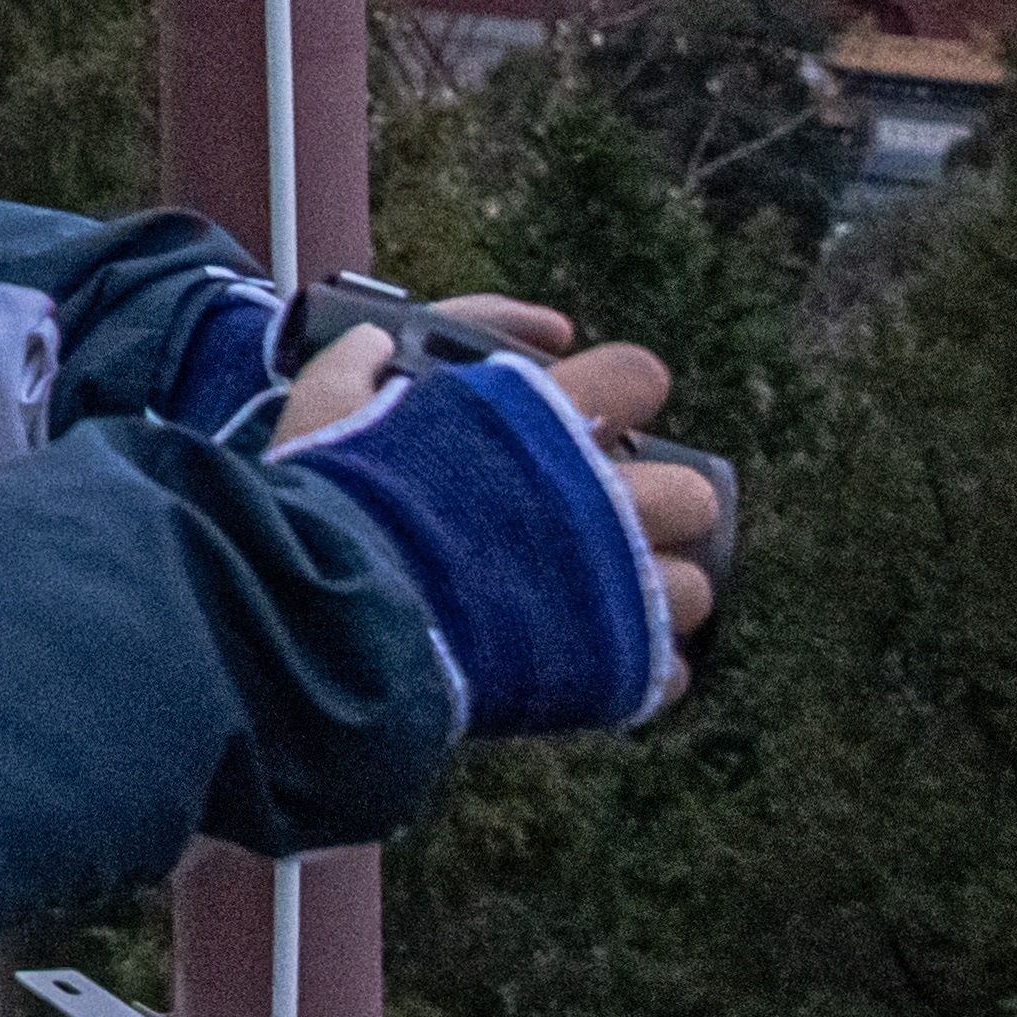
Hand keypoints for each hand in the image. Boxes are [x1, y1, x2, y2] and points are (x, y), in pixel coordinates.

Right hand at [276, 302, 723, 642]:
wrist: (337, 619)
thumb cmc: (332, 505)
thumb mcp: (324, 408)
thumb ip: (360, 369)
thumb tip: (374, 346)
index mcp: (542, 423)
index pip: (636, 374)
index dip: (624, 385)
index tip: (602, 406)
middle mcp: (599, 499)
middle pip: (688, 492)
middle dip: (658, 499)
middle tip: (608, 515)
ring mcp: (614, 586)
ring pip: (692, 586)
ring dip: (656, 587)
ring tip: (608, 598)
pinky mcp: (611, 665)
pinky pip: (671, 671)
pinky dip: (645, 666)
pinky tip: (606, 659)